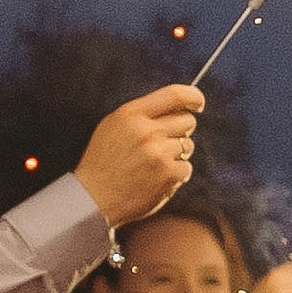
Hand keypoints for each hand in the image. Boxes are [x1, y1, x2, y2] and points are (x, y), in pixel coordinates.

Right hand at [72, 86, 205, 227]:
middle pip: (187, 120)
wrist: (93, 197)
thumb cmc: (103, 162)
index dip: (193, 96)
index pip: (174, 95)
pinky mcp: (168, 174)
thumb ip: (142, 114)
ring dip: (177, 154)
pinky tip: (156, 179)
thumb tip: (176, 107)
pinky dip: (175, 174)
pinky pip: (186, 168)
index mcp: (131, 114)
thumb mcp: (114, 126)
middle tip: (163, 143)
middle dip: (181, 130)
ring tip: (153, 164)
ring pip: (188, 145)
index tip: (197, 103)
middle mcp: (146, 131)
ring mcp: (159, 152)